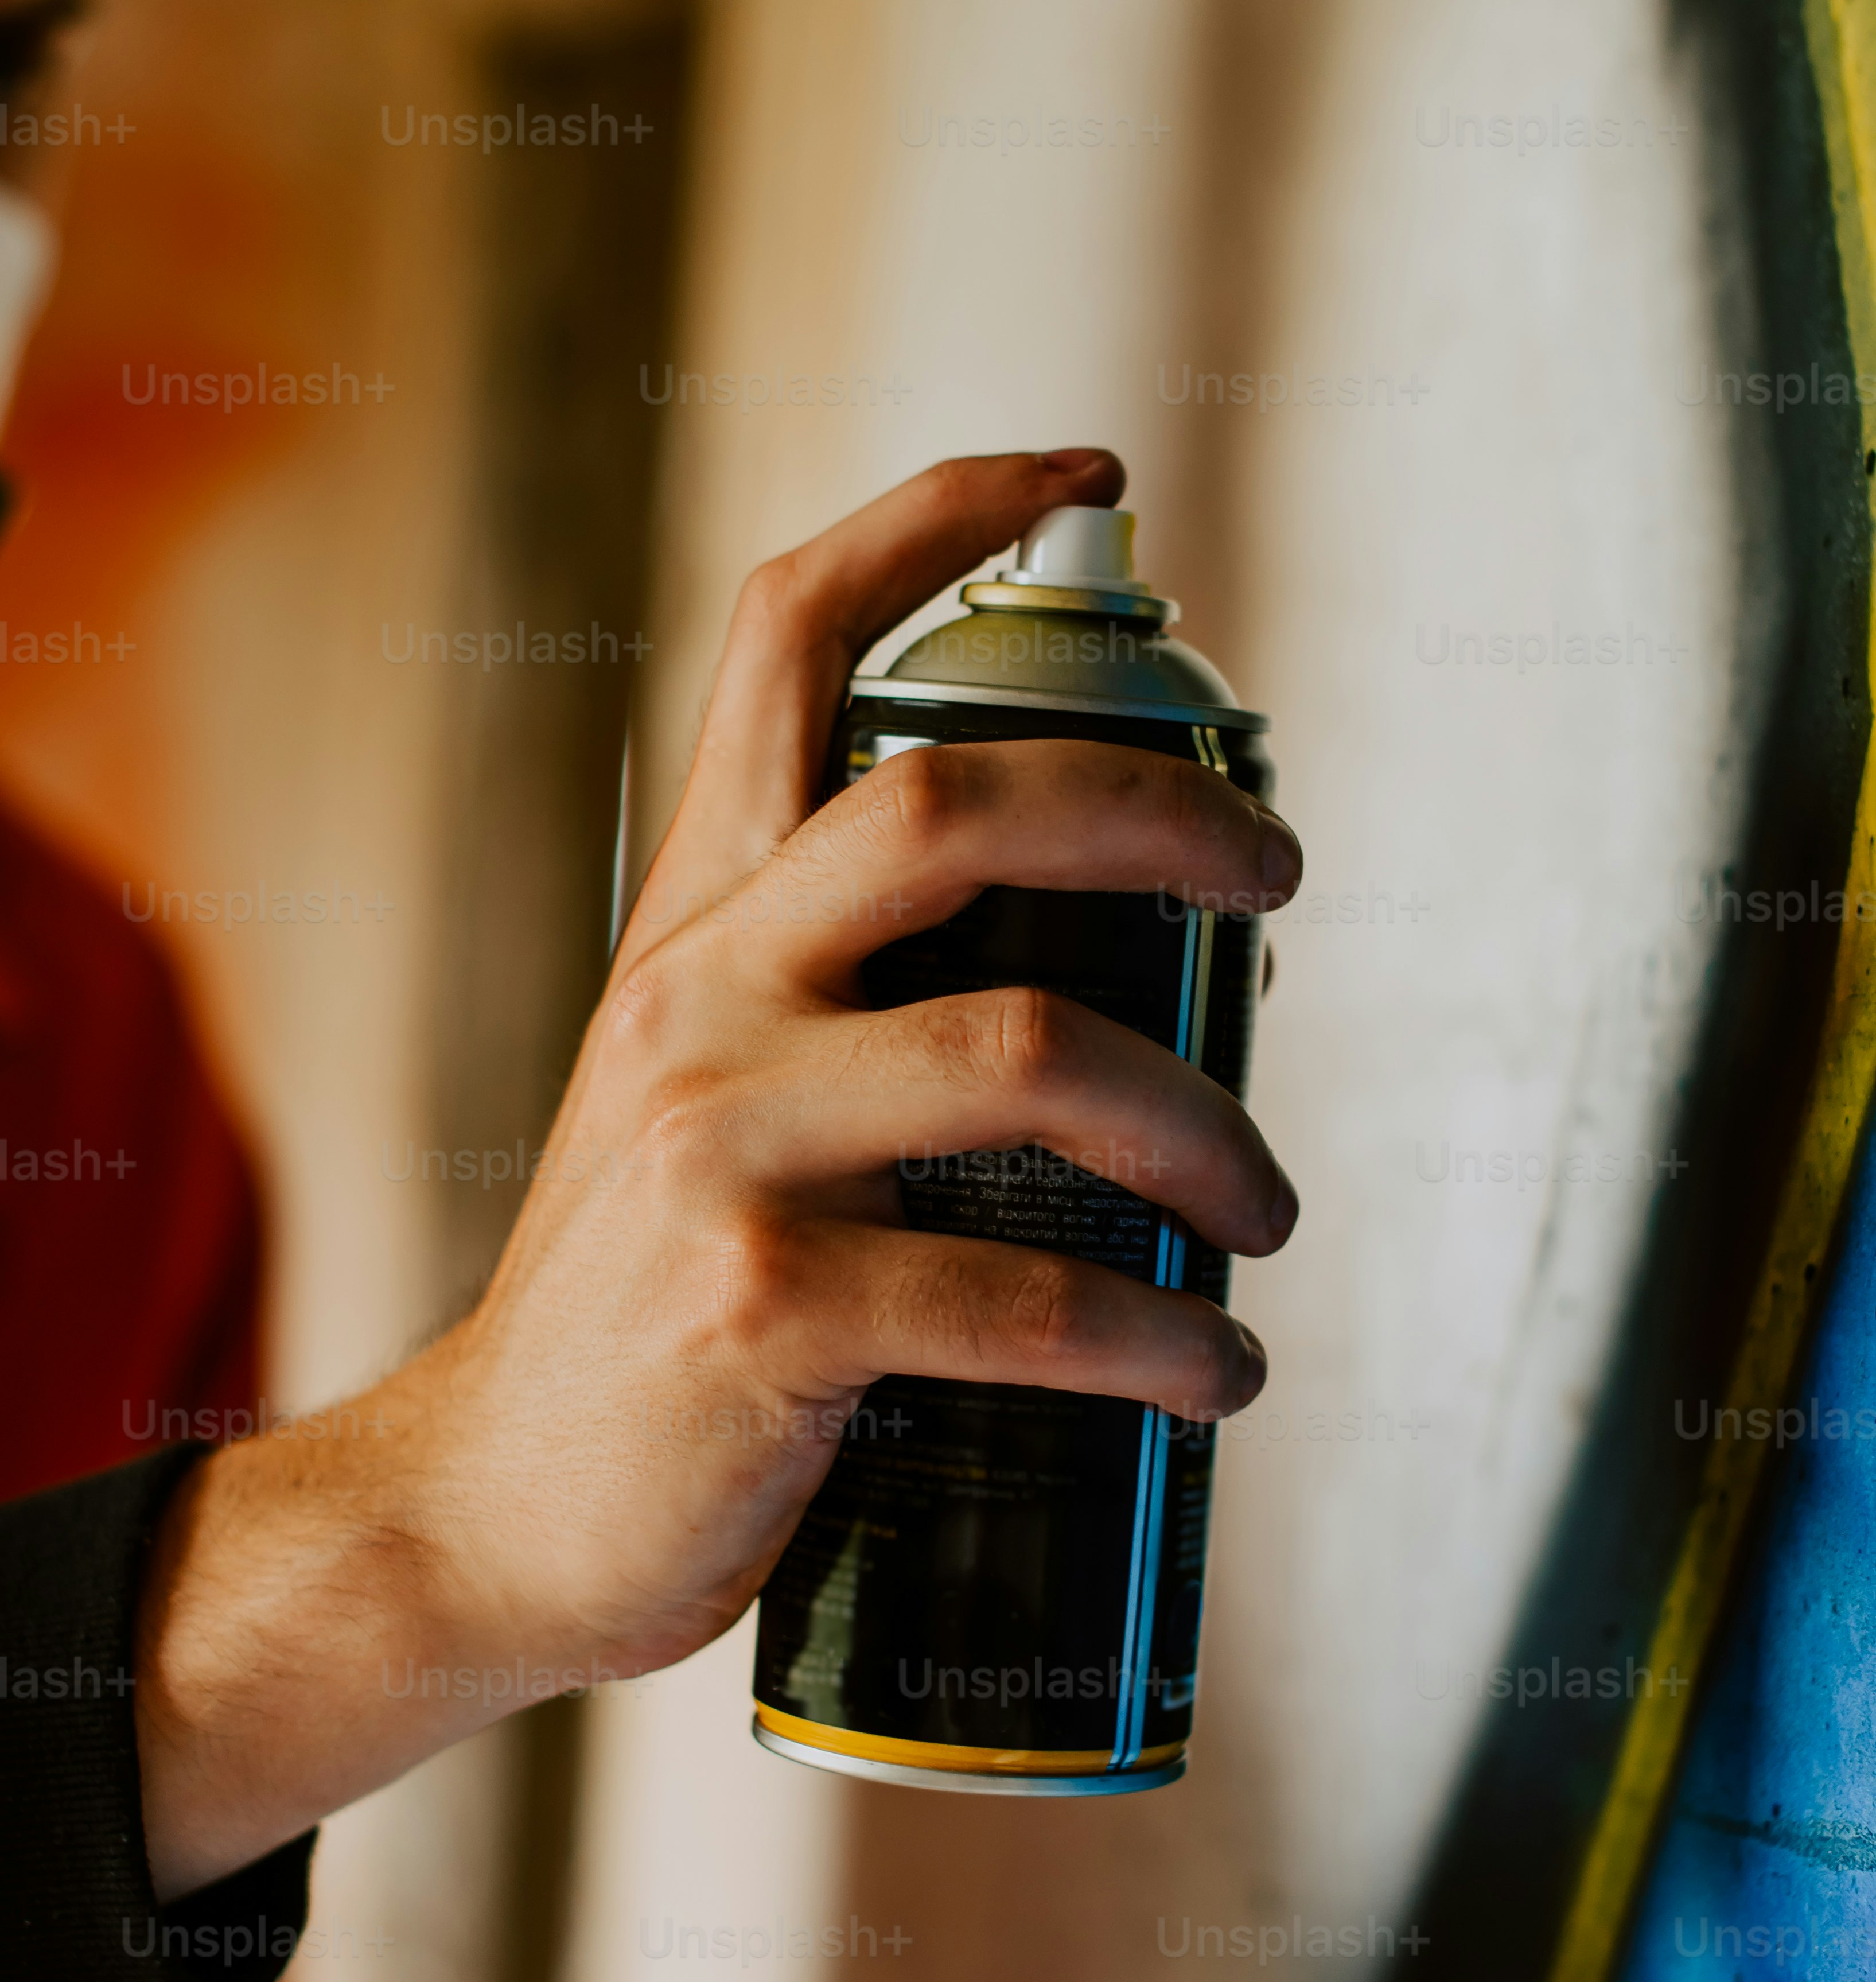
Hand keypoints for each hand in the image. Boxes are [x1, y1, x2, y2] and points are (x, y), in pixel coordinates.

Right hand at [134, 451, 1299, 1896]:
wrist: (490, 1508)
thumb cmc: (650, 1301)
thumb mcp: (704, 1097)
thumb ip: (838, 1001)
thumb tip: (1101, 967)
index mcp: (696, 924)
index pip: (784, 638)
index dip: (937, 515)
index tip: (1085, 473)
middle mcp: (699, 998)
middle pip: (951, 800)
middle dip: (1162, 806)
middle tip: (1279, 873)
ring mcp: (722, 1148)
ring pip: (1028, 1048)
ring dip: (1202, 1129)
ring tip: (1261, 1209)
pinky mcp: (762, 1309)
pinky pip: (1023, 1298)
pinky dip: (1158, 1336)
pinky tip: (1210, 1372)